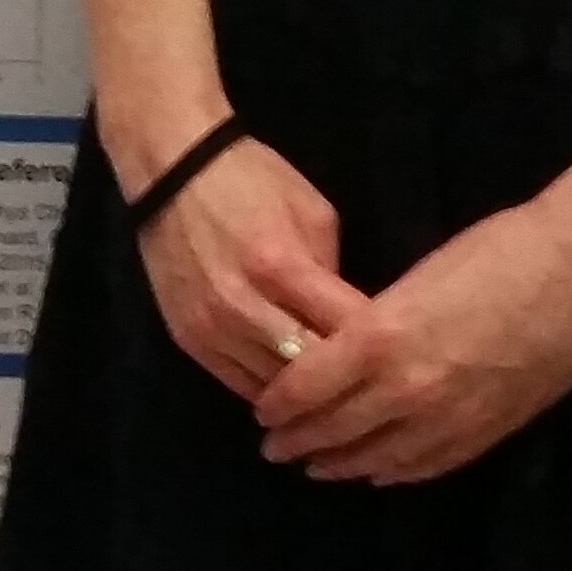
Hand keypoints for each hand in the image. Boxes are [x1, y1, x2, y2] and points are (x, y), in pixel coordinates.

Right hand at [122, 123, 367, 403]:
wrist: (171, 170)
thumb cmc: (252, 181)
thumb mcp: (313, 214)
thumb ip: (331, 273)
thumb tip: (346, 323)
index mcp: (280, 266)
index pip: (343, 329)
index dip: (378, 348)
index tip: (400, 356)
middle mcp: (242, 306)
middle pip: (309, 371)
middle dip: (344, 381)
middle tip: (372, 386)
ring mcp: (210, 328)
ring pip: (274, 391)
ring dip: (307, 397)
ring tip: (338, 400)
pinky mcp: (188, 341)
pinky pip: (239, 387)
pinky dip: (271, 393)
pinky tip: (294, 396)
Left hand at [251, 183, 571, 485]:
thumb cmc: (496, 253)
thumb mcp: (416, 278)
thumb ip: (376, 323)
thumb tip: (343, 349)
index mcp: (381, 338)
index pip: (307, 387)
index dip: (278, 405)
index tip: (261, 412)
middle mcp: (407, 389)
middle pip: (335, 429)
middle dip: (298, 442)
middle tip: (274, 448)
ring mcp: (449, 418)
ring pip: (378, 457)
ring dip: (341, 464)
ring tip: (316, 466)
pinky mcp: (486, 432)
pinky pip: (427, 465)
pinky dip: (394, 472)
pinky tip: (379, 472)